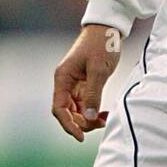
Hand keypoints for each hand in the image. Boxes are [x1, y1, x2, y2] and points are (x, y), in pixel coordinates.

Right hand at [51, 24, 123, 141]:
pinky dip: (93, 111)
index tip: (81, 137)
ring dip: (88, 119)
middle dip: (81, 123)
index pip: (59, 109)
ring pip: (76, 111)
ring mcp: (75, 84)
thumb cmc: (101, 44)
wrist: (107, 29)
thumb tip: (88, 118)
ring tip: (104, 118)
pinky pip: (85, 104)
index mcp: (63, 78)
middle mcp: (65, 83)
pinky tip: (104, 113)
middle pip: (67, 113)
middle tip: (100, 123)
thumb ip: (93, 94)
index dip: (68, 125)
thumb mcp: (98, 70)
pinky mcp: (84, 84)